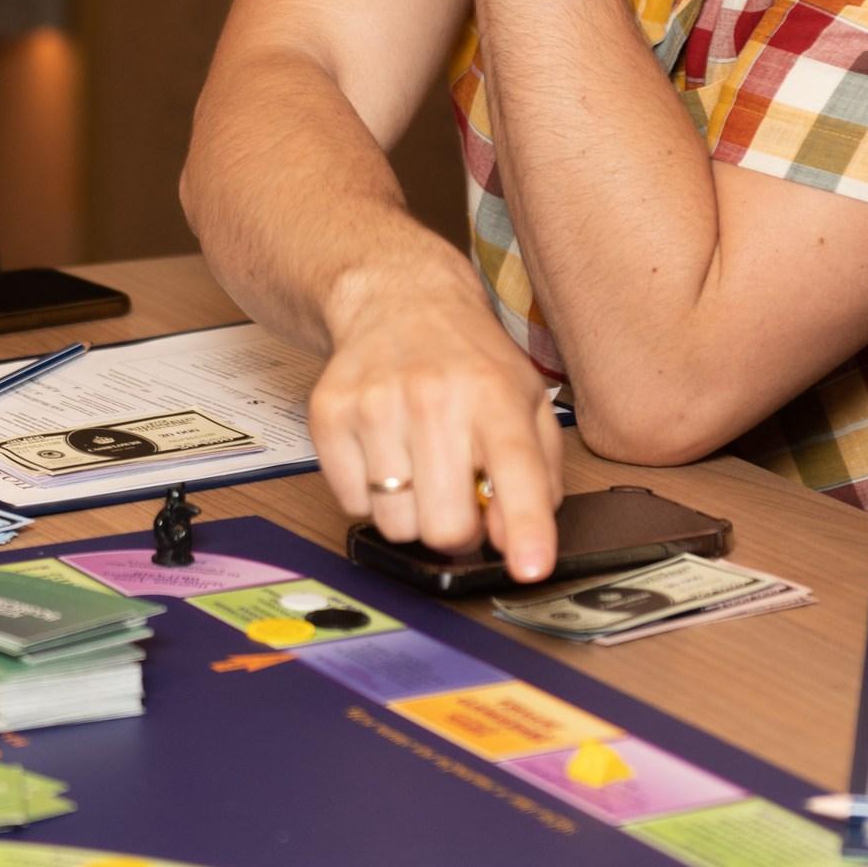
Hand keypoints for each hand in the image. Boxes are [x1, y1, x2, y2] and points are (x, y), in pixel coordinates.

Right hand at [309, 278, 564, 580]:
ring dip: (412, 513)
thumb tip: (515, 542)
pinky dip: (371, 496)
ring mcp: (374, 404)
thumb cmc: (468, 360)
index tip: (530, 568)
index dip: (526, 531)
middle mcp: (433, 396)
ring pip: (395, 526)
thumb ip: (538, 475)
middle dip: (459, 531)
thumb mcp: (527, 402)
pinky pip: (352, 505)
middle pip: (446, 526)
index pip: (516, 472)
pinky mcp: (329, 414)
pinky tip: (386, 453)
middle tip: (460, 498)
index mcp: (494, 394)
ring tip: (421, 468)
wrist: (397, 297)